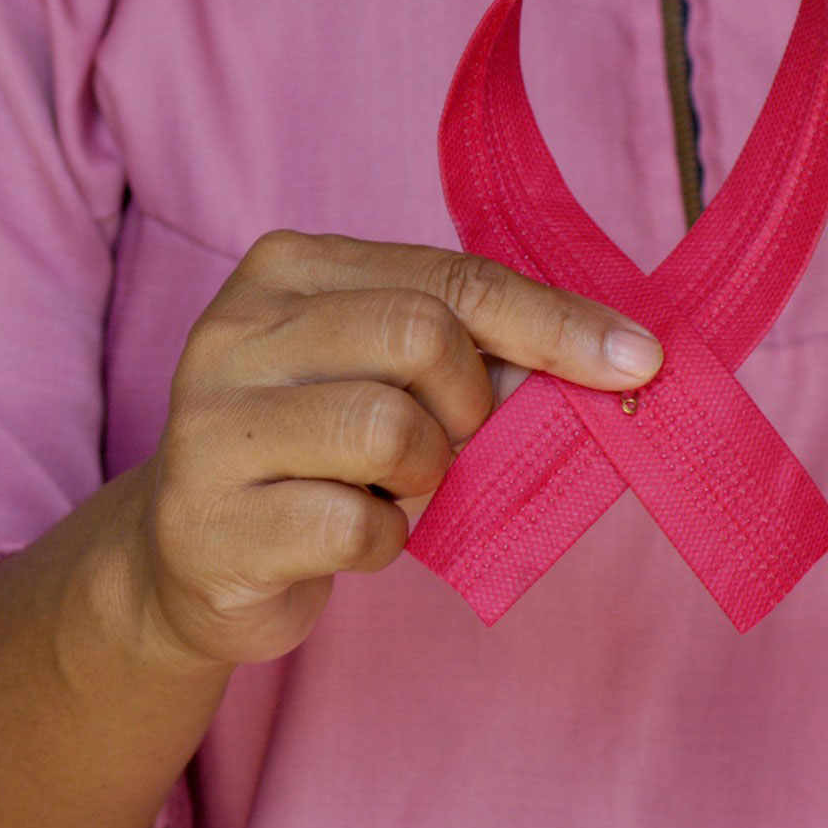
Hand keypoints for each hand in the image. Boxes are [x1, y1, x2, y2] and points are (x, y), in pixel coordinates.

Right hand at [130, 230, 663, 668]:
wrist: (189, 556)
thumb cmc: (312, 452)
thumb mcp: (379, 374)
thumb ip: (470, 352)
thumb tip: (609, 362)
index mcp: (282, 270)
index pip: (449, 277)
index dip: (555, 322)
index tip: (638, 360)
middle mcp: (232, 333)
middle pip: (420, 337)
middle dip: (471, 405)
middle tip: (454, 444)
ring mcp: (211, 428)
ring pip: (389, 429)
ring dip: (426, 476)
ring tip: (391, 489)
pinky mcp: (210, 524)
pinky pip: (356, 527)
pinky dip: (384, 543)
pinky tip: (350, 538)